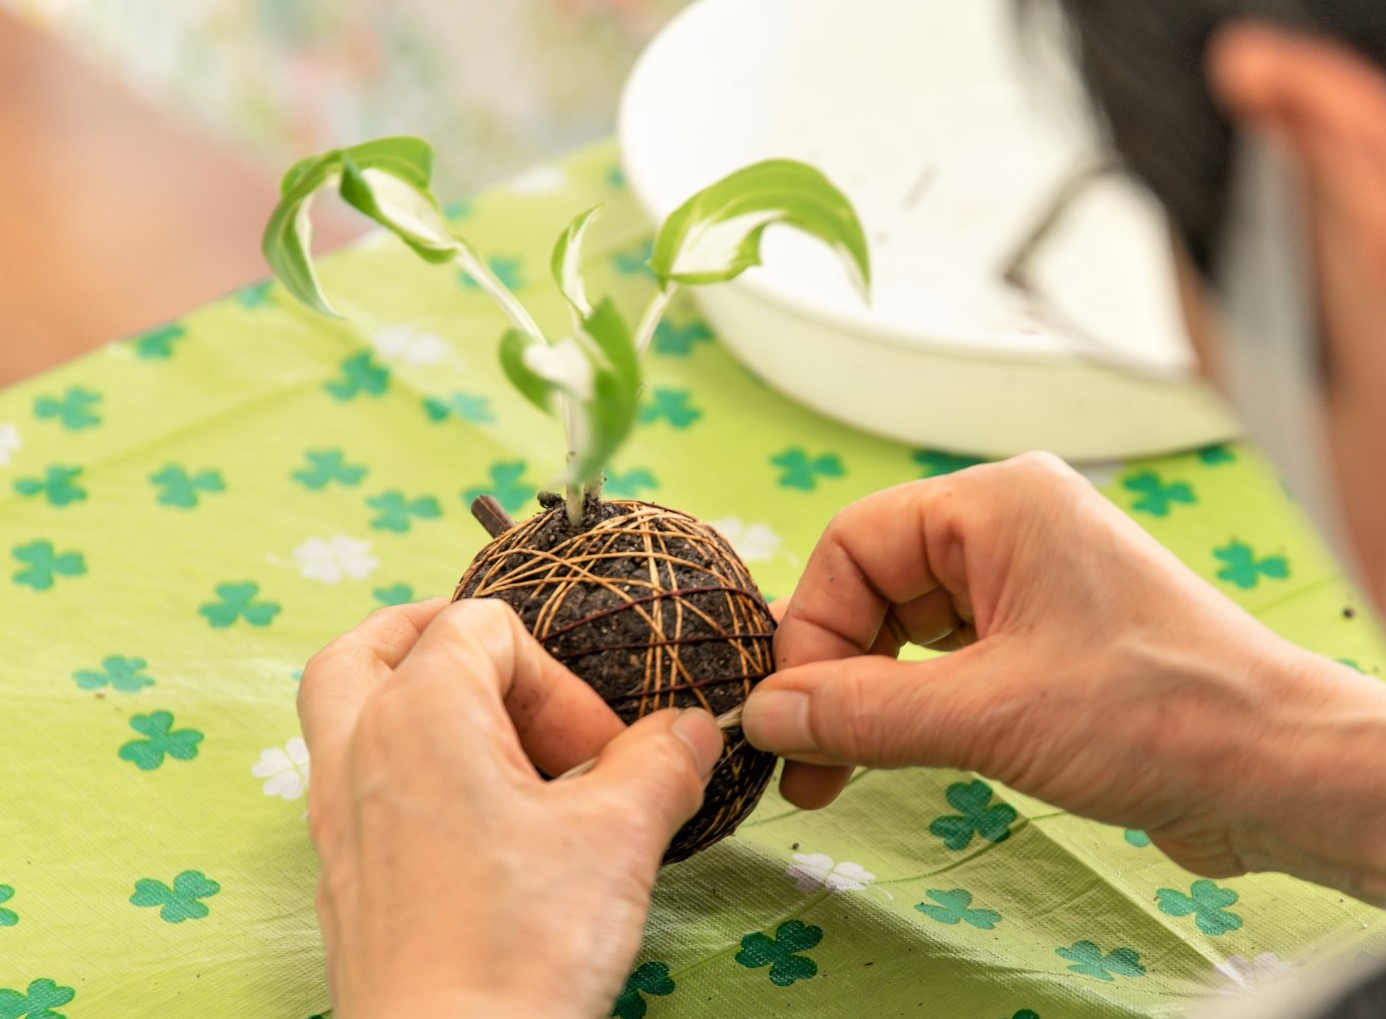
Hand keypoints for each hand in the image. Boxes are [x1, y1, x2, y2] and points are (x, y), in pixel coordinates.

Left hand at [298, 598, 723, 1018]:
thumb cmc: (522, 942)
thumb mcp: (620, 835)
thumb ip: (661, 760)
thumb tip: (690, 729)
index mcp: (417, 711)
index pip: (484, 628)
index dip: (558, 679)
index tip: (601, 755)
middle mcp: (356, 749)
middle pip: (371, 647)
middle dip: (436, 639)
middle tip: (502, 668)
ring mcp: (336, 817)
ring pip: (345, 712)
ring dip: (412, 700)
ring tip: (490, 740)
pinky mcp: (341, 877)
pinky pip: (354, 781)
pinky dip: (405, 766)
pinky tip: (470, 817)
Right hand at [742, 453, 1385, 901]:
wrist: (1280, 772)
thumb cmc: (1159, 715)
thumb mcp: (988, 714)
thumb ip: (862, 712)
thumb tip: (766, 718)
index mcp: (997, 506)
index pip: (855, 544)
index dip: (812, 630)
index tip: (794, 714)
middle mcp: (1009, 530)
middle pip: (874, 585)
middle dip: (836, 672)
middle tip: (808, 756)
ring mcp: (1030, 584)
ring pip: (905, 627)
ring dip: (869, 696)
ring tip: (841, 770)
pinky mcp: (1045, 640)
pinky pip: (945, 659)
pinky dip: (911, 705)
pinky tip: (895, 753)